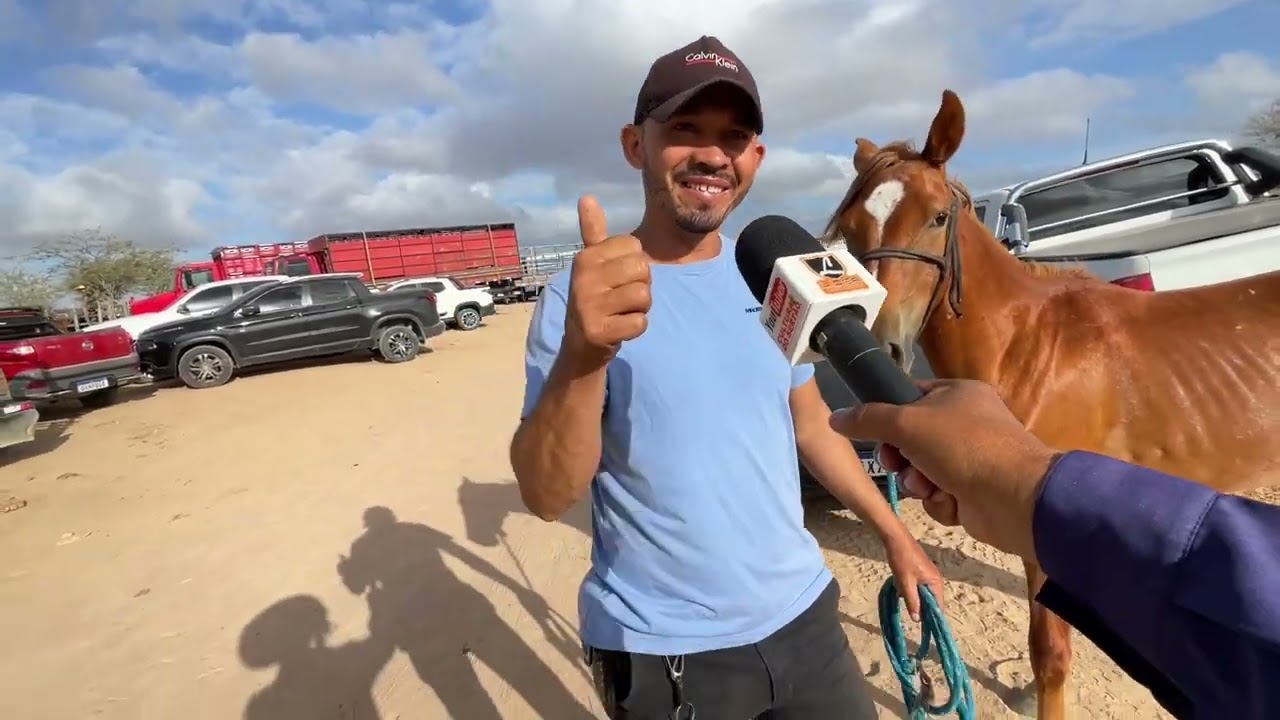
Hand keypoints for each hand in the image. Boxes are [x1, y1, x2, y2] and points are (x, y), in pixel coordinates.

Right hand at [563, 196, 651, 368]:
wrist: (581, 345)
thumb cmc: (594, 298)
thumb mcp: (592, 264)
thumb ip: (593, 231)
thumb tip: (587, 197)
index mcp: (586, 257)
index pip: (635, 247)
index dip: (634, 265)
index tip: (616, 279)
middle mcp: (583, 278)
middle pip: (643, 269)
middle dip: (641, 286)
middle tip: (621, 298)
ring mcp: (589, 305)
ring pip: (644, 295)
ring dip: (640, 308)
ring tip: (620, 312)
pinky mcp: (598, 331)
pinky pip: (640, 322)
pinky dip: (636, 328)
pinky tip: (619, 328)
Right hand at [829, 379, 1059, 561]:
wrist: (1014, 497)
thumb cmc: (962, 446)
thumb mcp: (906, 423)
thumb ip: (867, 419)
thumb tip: (835, 418)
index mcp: (958, 394)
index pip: (911, 397)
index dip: (889, 416)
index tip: (876, 433)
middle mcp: (967, 423)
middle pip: (912, 438)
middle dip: (901, 457)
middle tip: (896, 464)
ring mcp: (971, 459)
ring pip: (922, 470)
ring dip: (919, 482)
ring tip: (929, 487)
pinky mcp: (973, 491)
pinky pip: (939, 494)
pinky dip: (940, 500)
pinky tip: (951, 501)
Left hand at [884, 535, 945, 621]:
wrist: (896, 539)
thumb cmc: (902, 560)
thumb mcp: (905, 582)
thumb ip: (912, 601)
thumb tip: (918, 620)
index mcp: (936, 583)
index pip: (938, 607)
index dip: (932, 618)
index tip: (926, 630)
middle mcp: (936, 580)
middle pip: (932, 602)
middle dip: (921, 608)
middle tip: (910, 615)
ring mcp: (929, 576)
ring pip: (924, 595)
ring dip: (914, 599)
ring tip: (904, 598)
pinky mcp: (922, 572)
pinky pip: (919, 587)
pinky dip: (911, 591)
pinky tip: (901, 590)